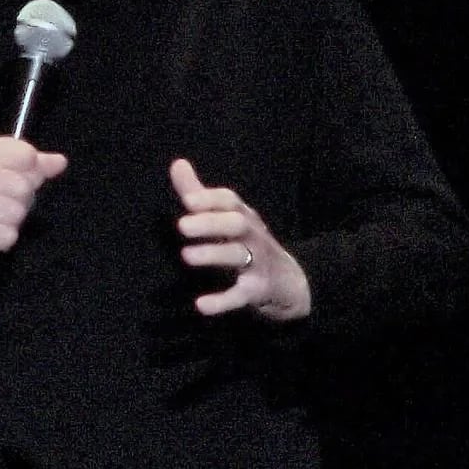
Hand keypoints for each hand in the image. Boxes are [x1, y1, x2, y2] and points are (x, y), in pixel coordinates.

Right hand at [0, 133, 67, 255]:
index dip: (29, 167)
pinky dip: (6, 234)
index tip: (19, 171)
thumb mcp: (10, 161)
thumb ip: (37, 161)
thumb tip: (60, 162)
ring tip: (1, 209)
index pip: (26, 156)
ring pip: (16, 212)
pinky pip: (8, 235)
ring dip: (14, 214)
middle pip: (22, 186)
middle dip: (22, 194)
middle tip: (9, 194)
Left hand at [170, 158, 310, 320]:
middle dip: (211, 223)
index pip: (230, 201)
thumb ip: (199, 194)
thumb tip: (176, 163)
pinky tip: (201, 306)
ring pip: (238, 256)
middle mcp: (252, 236)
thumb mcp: (226, 218)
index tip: (187, 200)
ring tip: (186, 256)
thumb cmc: (248, 244)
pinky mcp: (258, 290)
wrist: (292, 284)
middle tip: (181, 226)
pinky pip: (241, 295)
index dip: (210, 198)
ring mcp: (258, 263)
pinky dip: (222, 301)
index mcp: (243, 216)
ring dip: (213, 254)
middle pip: (236, 224)